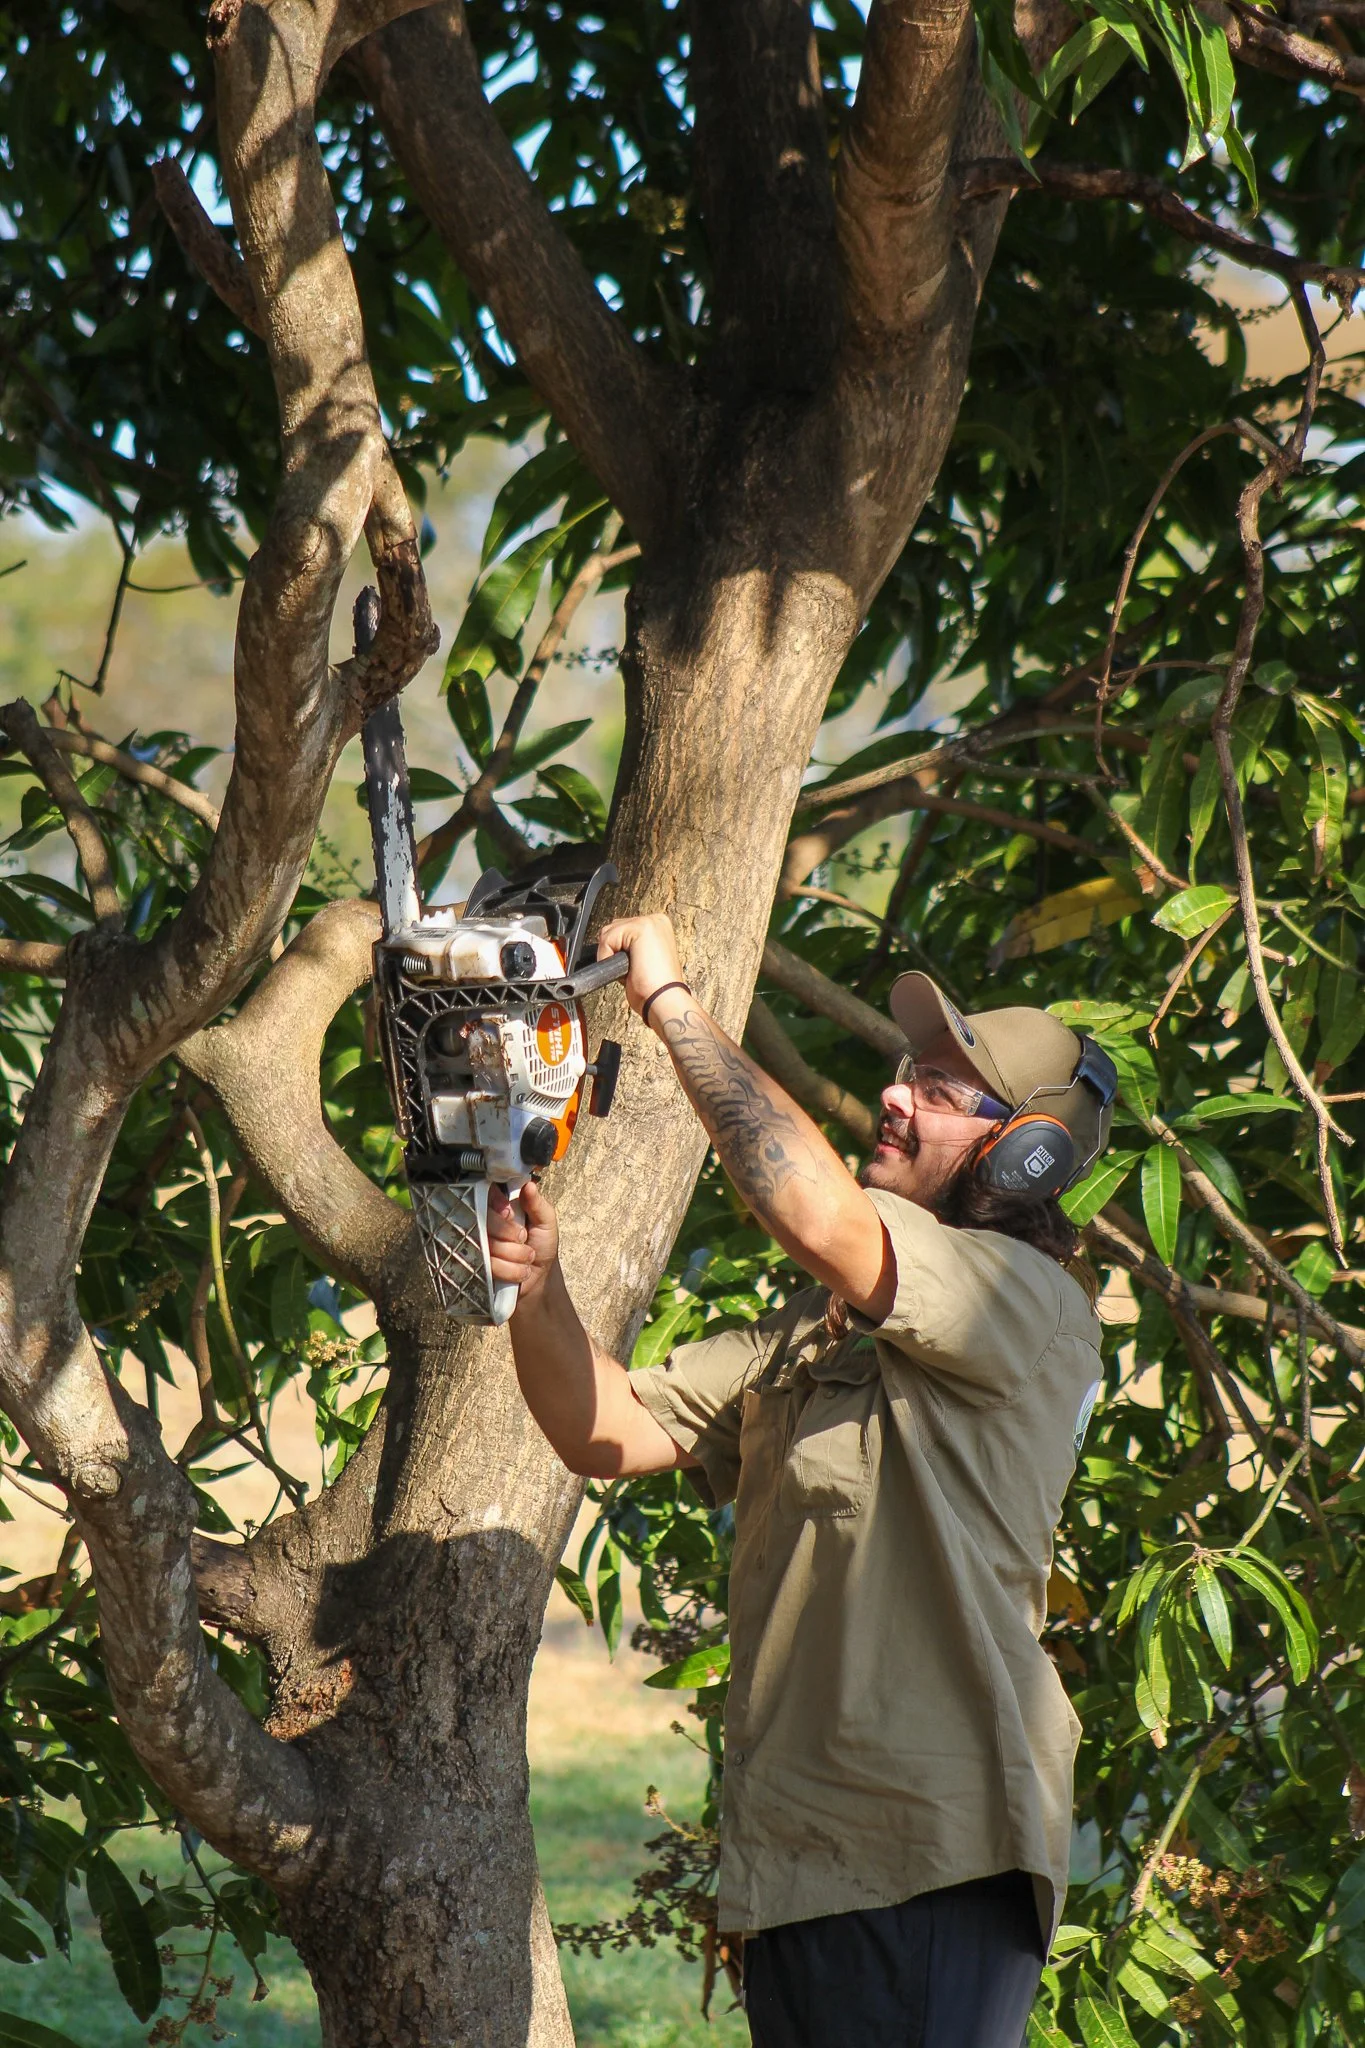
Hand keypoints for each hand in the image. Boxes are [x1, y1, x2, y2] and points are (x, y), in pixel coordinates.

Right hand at [488, 1180, 559, 1308]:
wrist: (540, 1279)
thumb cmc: (542, 1246)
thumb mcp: (546, 1222)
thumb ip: (538, 1204)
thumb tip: (529, 1185)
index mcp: (500, 1208)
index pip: (487, 1197)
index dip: (498, 1206)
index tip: (510, 1214)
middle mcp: (486, 1225)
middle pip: (484, 1221)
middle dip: (511, 1234)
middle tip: (525, 1238)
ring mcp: (479, 1246)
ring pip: (489, 1246)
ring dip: (515, 1255)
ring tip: (527, 1257)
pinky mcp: (478, 1268)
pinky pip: (490, 1266)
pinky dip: (512, 1270)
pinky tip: (519, 1270)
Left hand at [596, 912, 684, 1017]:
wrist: (663, 1000)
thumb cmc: (654, 989)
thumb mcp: (642, 960)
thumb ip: (629, 947)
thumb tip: (612, 948)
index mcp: (658, 927)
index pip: (621, 930)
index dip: (617, 951)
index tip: (633, 966)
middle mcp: (655, 920)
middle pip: (613, 928)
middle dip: (613, 952)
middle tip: (632, 970)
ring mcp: (649, 922)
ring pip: (608, 933)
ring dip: (610, 956)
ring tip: (630, 970)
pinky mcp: (640, 928)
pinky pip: (607, 939)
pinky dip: (607, 957)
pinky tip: (625, 968)